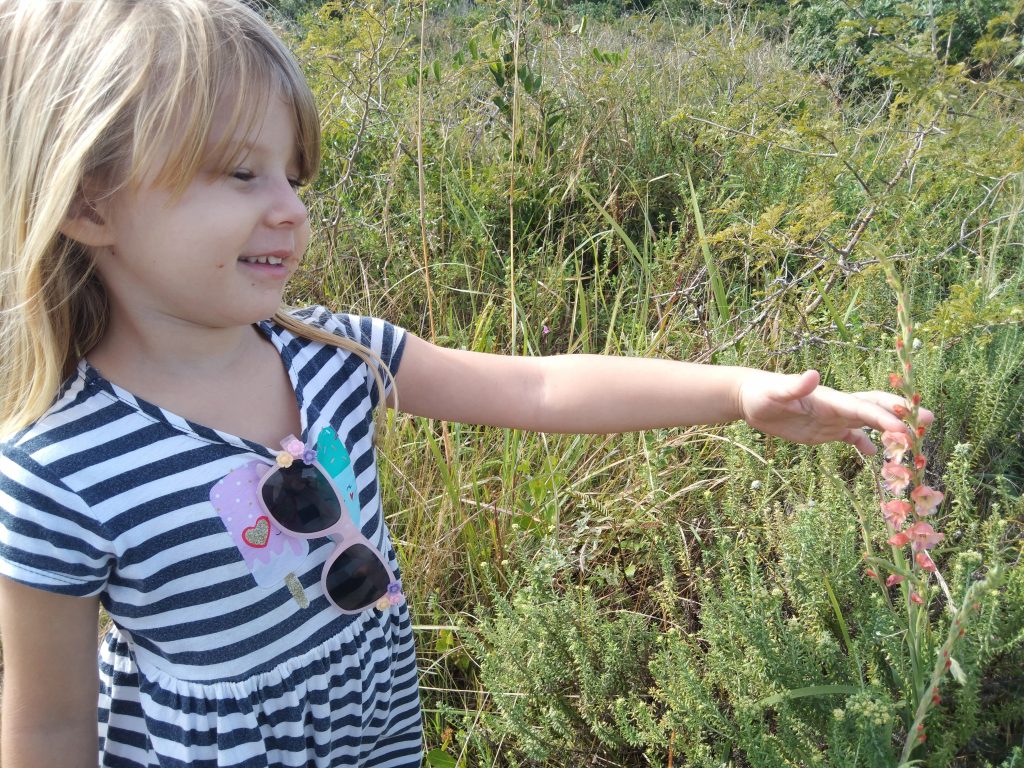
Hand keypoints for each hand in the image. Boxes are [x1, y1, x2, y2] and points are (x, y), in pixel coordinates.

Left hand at [736, 369, 933, 453]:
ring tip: (913, 441)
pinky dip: (865, 444)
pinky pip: (851, 437)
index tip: (905, 428)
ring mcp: (834, 418)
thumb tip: (813, 374)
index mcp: (830, 398)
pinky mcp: (825, 430)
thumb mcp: (776, 392)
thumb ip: (795, 385)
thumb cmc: (762, 393)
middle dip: (901, 414)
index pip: (863, 407)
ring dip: (891, 430)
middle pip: (876, 408)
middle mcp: (838, 407)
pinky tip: (874, 456)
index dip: (884, 417)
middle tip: (929, 420)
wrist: (750, 399)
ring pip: (869, 422)